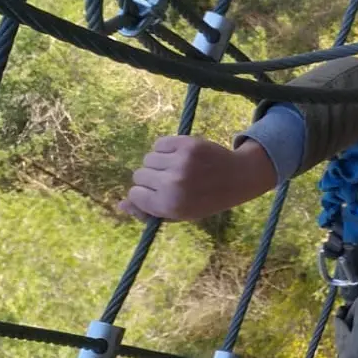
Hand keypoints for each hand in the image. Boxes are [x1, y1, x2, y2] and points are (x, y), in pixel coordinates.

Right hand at [121, 136, 275, 220]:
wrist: (237, 177)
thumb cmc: (205, 199)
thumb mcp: (179, 213)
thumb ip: (148, 212)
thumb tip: (120, 205)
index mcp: (170, 205)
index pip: (134, 194)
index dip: (145, 194)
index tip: (160, 194)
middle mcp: (173, 184)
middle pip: (138, 175)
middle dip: (151, 178)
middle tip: (172, 181)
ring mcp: (180, 163)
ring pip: (147, 158)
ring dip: (158, 163)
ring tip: (177, 168)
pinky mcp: (187, 144)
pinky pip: (159, 144)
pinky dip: (165, 149)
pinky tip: (180, 156)